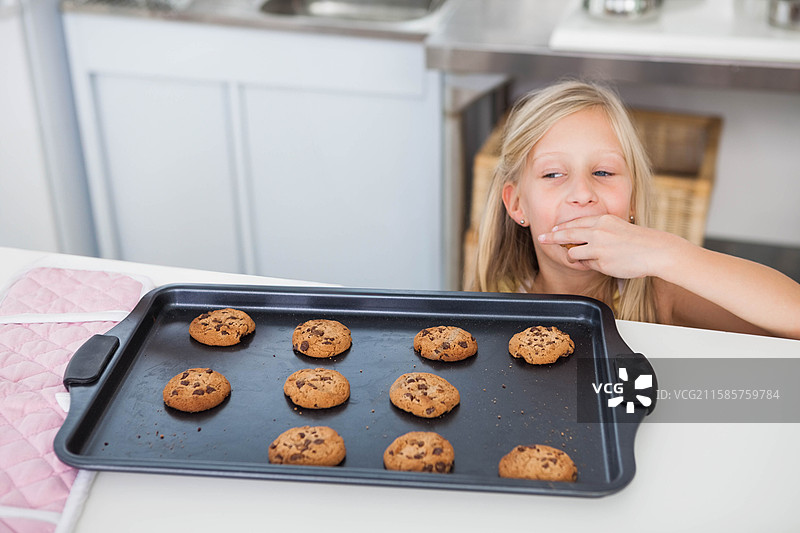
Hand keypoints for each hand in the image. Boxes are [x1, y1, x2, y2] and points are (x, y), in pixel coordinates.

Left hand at [537, 214, 678, 278]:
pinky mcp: (602, 262)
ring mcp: (599, 247)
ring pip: (573, 252)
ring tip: (580, 258)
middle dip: (551, 237)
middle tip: (541, 238)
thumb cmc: (639, 241)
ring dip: (572, 256)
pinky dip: (588, 265)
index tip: (552, 229)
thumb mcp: (618, 226)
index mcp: (602, 220)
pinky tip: (600, 264)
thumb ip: (601, 229)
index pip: (575, 222)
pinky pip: (587, 265)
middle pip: (567, 233)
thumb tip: (584, 237)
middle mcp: (598, 231)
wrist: (655, 250)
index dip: (561, 227)